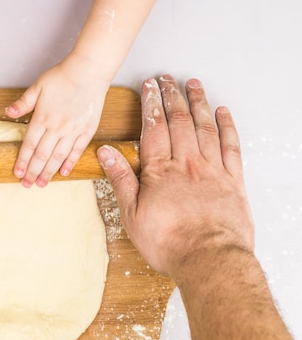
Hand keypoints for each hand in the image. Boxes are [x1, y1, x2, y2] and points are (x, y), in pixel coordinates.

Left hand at [5, 53, 108, 187]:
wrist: (89, 71)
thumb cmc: (63, 76)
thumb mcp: (38, 87)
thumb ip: (23, 103)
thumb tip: (8, 112)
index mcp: (42, 118)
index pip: (29, 145)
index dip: (22, 161)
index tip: (17, 173)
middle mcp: (57, 127)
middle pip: (42, 155)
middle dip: (33, 171)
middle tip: (27, 185)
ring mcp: (73, 130)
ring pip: (58, 157)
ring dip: (49, 172)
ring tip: (41, 184)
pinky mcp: (87, 130)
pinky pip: (76, 151)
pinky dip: (69, 163)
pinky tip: (63, 172)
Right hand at [97, 75, 253, 276]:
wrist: (210, 260)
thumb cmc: (169, 243)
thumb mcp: (132, 214)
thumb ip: (121, 180)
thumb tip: (106, 153)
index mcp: (160, 171)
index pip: (154, 127)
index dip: (151, 103)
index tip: (148, 87)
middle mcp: (187, 164)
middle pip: (179, 120)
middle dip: (172, 95)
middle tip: (167, 78)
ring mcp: (212, 170)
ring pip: (205, 127)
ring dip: (198, 103)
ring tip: (193, 85)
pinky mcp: (233, 181)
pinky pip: (231, 146)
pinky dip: (227, 126)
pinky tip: (223, 113)